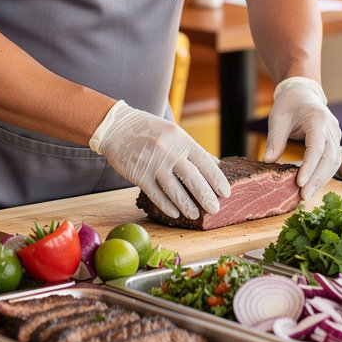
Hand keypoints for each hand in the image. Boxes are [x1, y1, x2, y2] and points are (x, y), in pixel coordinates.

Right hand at [89, 101, 229, 218]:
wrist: (116, 126)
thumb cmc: (149, 129)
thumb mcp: (174, 133)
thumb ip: (193, 150)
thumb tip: (215, 163)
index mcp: (181, 139)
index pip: (204, 161)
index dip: (217, 179)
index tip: (225, 192)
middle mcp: (169, 151)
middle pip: (192, 178)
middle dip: (205, 196)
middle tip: (215, 209)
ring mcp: (153, 164)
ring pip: (174, 190)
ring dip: (187, 205)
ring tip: (196, 215)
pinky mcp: (139, 174)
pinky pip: (156, 194)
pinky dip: (166, 205)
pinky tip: (175, 213)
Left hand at [264, 77, 340, 198]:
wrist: (302, 93)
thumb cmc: (289, 104)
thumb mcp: (277, 119)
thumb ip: (274, 140)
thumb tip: (267, 162)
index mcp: (318, 119)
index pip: (317, 147)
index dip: (309, 167)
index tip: (300, 182)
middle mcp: (331, 127)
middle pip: (329, 158)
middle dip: (317, 179)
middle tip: (303, 195)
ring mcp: (335, 134)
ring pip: (333, 162)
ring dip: (321, 180)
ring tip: (306, 194)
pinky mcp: (334, 141)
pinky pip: (331, 161)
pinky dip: (322, 174)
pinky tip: (311, 184)